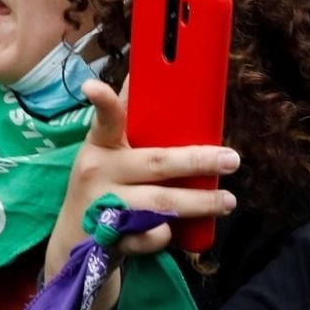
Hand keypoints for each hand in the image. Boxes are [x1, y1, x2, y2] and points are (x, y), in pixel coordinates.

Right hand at [44, 80, 238, 291]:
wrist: (76, 241)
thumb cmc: (105, 181)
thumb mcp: (108, 149)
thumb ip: (129, 116)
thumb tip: (145, 68)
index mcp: (102, 145)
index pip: (105, 119)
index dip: (102, 102)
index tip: (93, 86)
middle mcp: (99, 173)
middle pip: (156, 163)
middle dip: (197, 161)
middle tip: (232, 160)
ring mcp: (103, 207)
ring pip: (158, 202)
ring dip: (197, 202)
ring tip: (228, 200)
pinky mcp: (109, 239)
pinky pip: (145, 237)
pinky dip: (162, 235)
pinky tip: (176, 232)